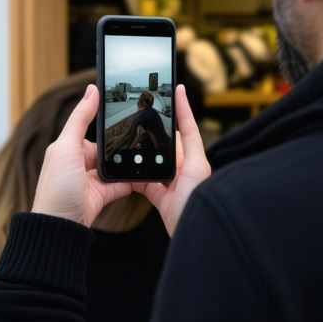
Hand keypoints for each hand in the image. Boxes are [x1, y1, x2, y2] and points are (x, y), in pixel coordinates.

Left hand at [32, 85, 131, 225]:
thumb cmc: (56, 187)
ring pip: (116, 165)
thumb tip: (91, 89)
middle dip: (120, 145)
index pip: (91, 130)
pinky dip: (133, 180)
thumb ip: (80, 118)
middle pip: (107, 148)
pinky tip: (143, 173)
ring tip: (145, 153)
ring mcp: (92, 180)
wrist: (61, 226)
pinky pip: (123, 183)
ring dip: (128, 162)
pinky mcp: (103, 195)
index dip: (106, 123)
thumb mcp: (66, 146)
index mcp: (68, 148)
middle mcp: (80, 163)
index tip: (126, 112)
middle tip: (140, 134)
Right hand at [133, 84, 210, 236]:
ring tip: (125, 143)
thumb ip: (188, 134)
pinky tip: (123, 171)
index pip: (182, 128)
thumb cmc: (199, 195)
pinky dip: (132, 178)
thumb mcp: (196, 161)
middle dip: (149, 134)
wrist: (194, 228)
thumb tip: (183, 103)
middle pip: (162, 145)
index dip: (175, 109)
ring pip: (149, 163)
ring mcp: (170, 184)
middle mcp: (182, 170)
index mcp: (192, 158)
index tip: (165, 93)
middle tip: (135, 117)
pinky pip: (141, 183)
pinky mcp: (159, 198)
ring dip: (138, 156)